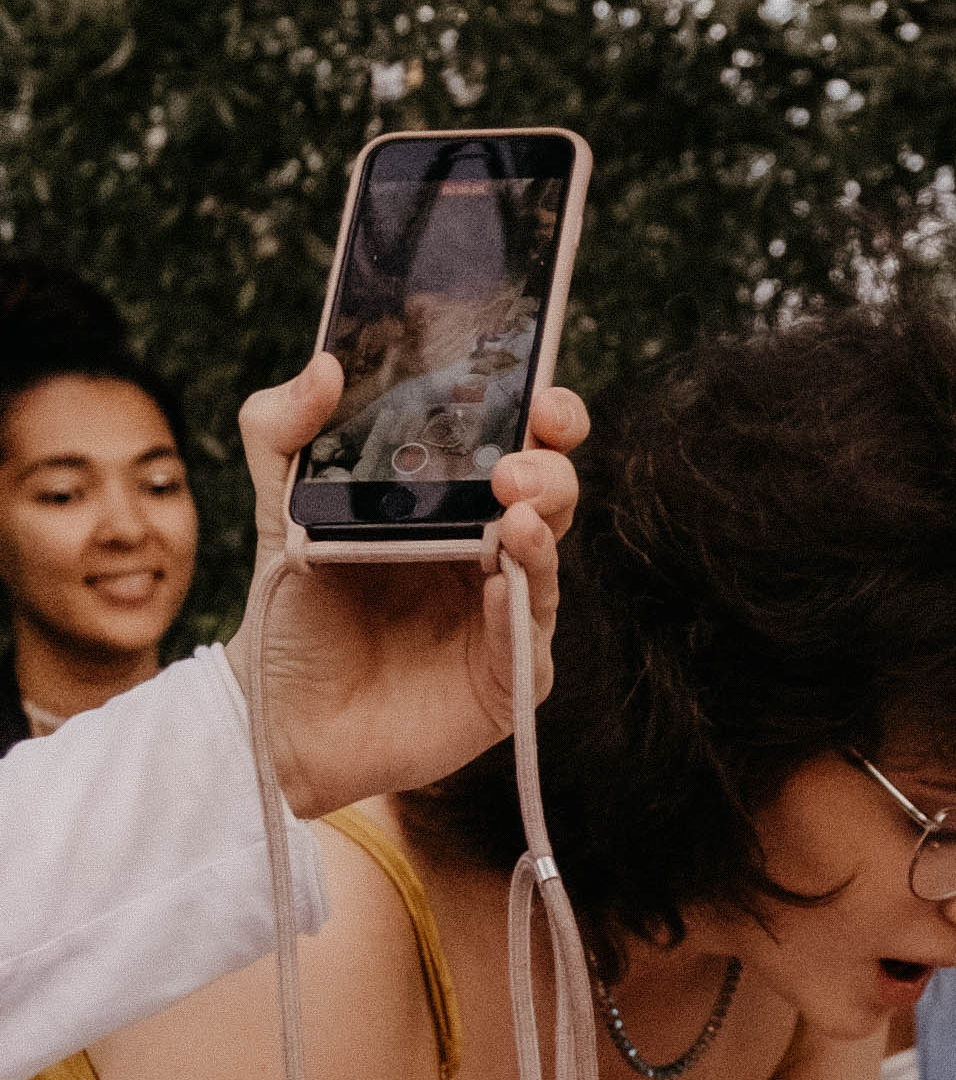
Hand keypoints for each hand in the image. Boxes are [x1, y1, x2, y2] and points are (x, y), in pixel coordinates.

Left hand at [225, 350, 587, 816]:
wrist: (278, 715)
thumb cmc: (294, 608)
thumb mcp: (280, 508)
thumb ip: (284, 429)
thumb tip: (325, 364)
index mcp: (455, 499)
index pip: (520, 440)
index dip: (545, 413)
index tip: (539, 395)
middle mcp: (492, 550)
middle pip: (552, 492)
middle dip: (548, 468)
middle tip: (513, 469)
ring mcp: (507, 613)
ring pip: (548, 559)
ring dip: (542, 531)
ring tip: (515, 517)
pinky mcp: (508, 677)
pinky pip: (529, 639)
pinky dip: (519, 611)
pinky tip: (499, 589)